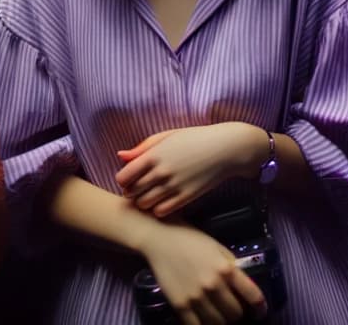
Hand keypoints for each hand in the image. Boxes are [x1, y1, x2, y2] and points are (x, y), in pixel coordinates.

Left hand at [117, 122, 262, 218]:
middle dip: (132, 191)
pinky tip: (164, 200)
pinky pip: (161, 211)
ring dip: (143, 201)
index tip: (130, 177)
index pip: (123, 177)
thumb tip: (120, 156)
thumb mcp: (168, 136)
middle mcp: (161, 172)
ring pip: (144, 204)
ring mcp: (174, 186)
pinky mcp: (186, 197)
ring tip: (151, 194)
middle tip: (140, 187)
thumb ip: (142, 148)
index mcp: (154, 155)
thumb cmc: (196, 138)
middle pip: (131, 193)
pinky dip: (158, 208)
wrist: (226, 148)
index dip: (123, 180)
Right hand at [138, 223, 266, 324]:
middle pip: (235, 313)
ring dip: (222, 321)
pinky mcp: (179, 305)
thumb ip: (231, 266)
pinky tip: (205, 320)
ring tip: (219, 314)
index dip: (260, 307)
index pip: (252, 295)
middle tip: (234, 308)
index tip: (260, 311)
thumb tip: (242, 284)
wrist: (159, 241)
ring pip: (218, 323)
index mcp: (226, 269)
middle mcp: (212, 285)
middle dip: (238, 312)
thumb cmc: (190, 239)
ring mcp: (195, 298)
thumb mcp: (217, 247)